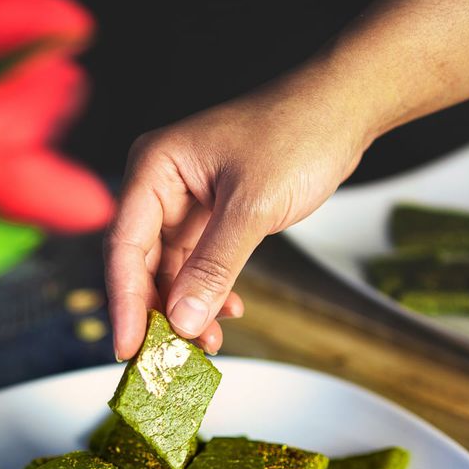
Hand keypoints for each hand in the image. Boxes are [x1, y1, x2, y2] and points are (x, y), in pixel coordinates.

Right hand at [104, 63, 374, 358]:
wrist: (344, 108)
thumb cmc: (297, 133)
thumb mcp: (252, 207)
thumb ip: (214, 267)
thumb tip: (182, 323)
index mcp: (154, 169)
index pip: (124, 247)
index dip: (125, 303)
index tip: (129, 349)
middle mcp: (160, 186)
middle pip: (140, 264)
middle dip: (157, 313)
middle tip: (166, 360)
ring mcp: (184, 202)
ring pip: (170, 271)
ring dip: (187, 309)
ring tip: (208, 344)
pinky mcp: (210, 215)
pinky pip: (197, 265)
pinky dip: (209, 293)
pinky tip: (228, 314)